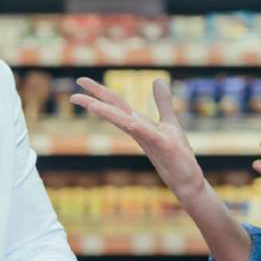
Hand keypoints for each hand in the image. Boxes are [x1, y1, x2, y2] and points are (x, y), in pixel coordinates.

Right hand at [71, 78, 206, 199]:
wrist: (187, 181)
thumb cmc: (176, 155)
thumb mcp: (169, 122)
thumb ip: (162, 102)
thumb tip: (157, 79)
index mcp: (138, 124)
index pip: (116, 104)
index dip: (100, 92)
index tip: (81, 81)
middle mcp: (139, 131)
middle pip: (115, 111)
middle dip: (95, 100)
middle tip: (73, 92)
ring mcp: (149, 139)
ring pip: (125, 122)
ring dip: (108, 114)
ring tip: (90, 104)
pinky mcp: (164, 146)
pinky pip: (148, 134)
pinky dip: (139, 126)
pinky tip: (130, 120)